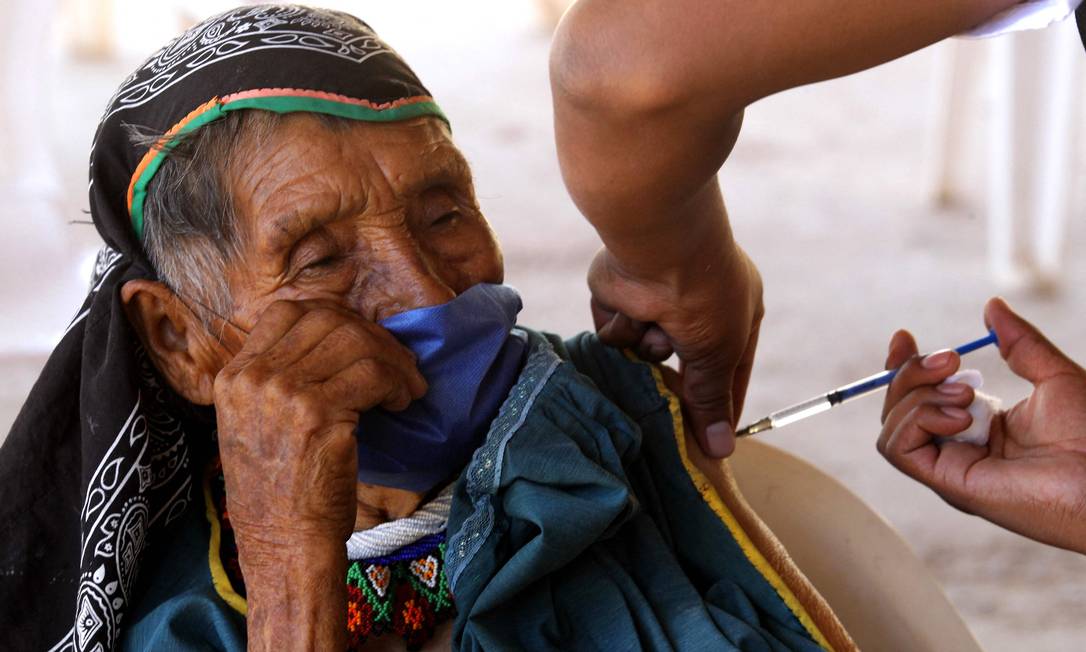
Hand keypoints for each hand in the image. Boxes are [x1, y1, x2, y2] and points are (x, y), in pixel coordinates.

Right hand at [212, 300, 426, 647]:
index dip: (334, 320)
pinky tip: (402, 403)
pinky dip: (398, 383)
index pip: (288, 312)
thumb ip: (280, 381)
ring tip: (406, 388)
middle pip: (329, 321)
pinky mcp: (319, 413)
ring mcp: (284, 393)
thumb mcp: (259, 425)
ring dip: (394, 361)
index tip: (361, 344)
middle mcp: (255, 378)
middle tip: (399, 366)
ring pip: (357, 341)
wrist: (283, 544)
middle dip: (374, 338)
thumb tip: (338, 342)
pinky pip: (373, 373)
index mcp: (235, 377)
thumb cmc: (280, 493)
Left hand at [588, 240, 762, 457]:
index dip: (722, 403)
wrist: (660, 249)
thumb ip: (712, 402)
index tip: (715, 441)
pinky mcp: (620, 296)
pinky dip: (623, 328)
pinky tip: (631, 309)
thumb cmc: (706, 298)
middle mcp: (694, 303)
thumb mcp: (718, 357)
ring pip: (645, 351)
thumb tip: (721, 450)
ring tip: (658, 325)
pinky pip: (616, 335)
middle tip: (670, 419)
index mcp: (735, 307)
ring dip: (650, 345)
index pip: (730, 367)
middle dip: (675, 384)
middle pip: (682, 364)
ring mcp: (655, 298)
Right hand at [878, 297, 1085, 553]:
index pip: (918, 397)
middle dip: (913, 371)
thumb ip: (1020, 343)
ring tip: (967, 394)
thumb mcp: (1055, 376)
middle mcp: (957, 449)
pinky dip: (918, 420)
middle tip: (953, 360)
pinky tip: (960, 417)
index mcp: (978, 428)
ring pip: (893, 424)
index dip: (904, 365)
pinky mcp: (947, 484)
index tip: (906, 337)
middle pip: (899, 404)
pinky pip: (899, 448)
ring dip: (918, 395)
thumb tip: (993, 307)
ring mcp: (950, 468)